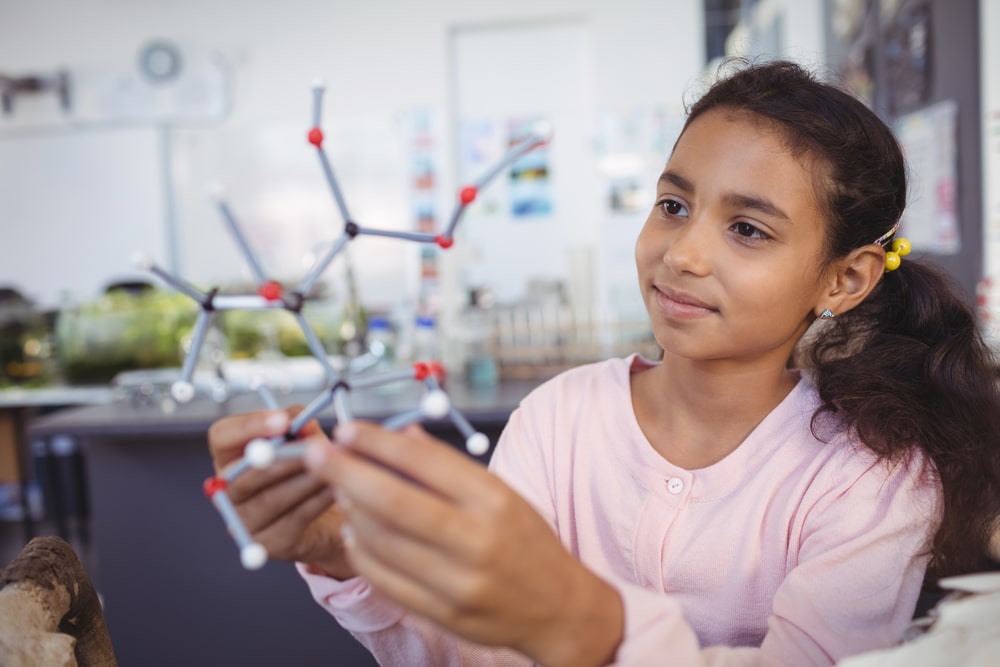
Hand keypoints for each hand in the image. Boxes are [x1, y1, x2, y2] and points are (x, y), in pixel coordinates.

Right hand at [207, 408, 354, 578]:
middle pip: (242, 475)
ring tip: (332, 467)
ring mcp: (244, 521)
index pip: (222, 437)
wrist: (330, 516)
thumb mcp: (306, 439)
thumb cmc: (309, 470)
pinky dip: (317, 501)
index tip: (282, 422)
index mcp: (231, 457)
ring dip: (304, 480)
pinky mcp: (268, 544)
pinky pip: (293, 519)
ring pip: (270, 500)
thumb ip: (301, 426)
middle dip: (281, 460)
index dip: (248, 427)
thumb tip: (303, 424)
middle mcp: (228, 491)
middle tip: (312, 449)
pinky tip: (336, 489)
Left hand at [303, 422, 622, 666]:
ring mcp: (458, 582)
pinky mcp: (443, 613)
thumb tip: (402, 436)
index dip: (379, 444)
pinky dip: (362, 552)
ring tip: (339, 490)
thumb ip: (448, 468)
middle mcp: (477, 540)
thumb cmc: (528, 542)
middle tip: (317, 455)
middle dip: (347, 474)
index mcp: (494, 500)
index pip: (426, 463)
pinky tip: (355, 530)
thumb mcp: (501, 494)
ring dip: (351, 511)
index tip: (347, 430)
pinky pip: (386, 579)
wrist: (558, 609)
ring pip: (384, 541)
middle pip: (394, 502)